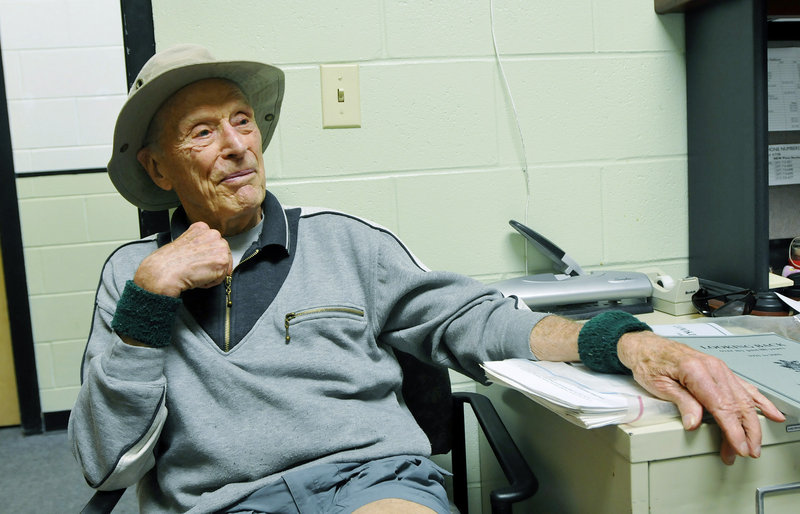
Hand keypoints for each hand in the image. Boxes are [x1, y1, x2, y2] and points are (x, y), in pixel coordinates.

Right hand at [133, 222, 232, 296]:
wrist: (164, 272)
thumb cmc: (168, 262)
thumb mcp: (183, 243)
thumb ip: (197, 244)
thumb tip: (204, 254)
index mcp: (202, 228)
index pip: (214, 243)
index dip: (206, 256)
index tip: (197, 261)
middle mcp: (212, 234)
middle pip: (222, 253)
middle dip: (212, 264)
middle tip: (196, 269)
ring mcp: (219, 247)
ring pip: (223, 265)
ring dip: (211, 273)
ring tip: (196, 273)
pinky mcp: (222, 261)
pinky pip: (222, 276)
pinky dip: (211, 281)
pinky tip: (199, 277)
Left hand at [617, 331, 785, 464]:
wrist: (646, 346)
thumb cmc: (649, 362)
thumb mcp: (658, 385)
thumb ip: (681, 402)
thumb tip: (694, 423)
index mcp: (695, 370)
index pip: (721, 406)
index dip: (732, 430)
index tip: (739, 447)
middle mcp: (712, 367)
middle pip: (737, 404)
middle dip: (746, 432)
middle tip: (747, 452)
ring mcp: (718, 368)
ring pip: (744, 398)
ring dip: (752, 423)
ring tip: (754, 443)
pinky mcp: (720, 371)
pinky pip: (744, 387)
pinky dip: (759, 401)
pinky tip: (771, 413)